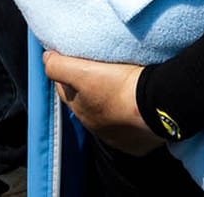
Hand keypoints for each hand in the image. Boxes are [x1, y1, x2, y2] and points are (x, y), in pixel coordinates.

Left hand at [42, 53, 159, 155]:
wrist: (157, 104)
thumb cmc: (119, 86)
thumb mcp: (81, 71)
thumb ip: (57, 66)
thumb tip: (46, 58)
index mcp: (80, 110)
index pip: (64, 89)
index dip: (67, 72)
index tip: (75, 60)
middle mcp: (95, 127)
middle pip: (86, 103)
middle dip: (88, 89)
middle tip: (99, 70)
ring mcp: (117, 137)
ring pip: (107, 116)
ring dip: (109, 103)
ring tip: (120, 87)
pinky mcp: (136, 143)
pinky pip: (128, 129)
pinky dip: (128, 118)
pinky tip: (134, 106)